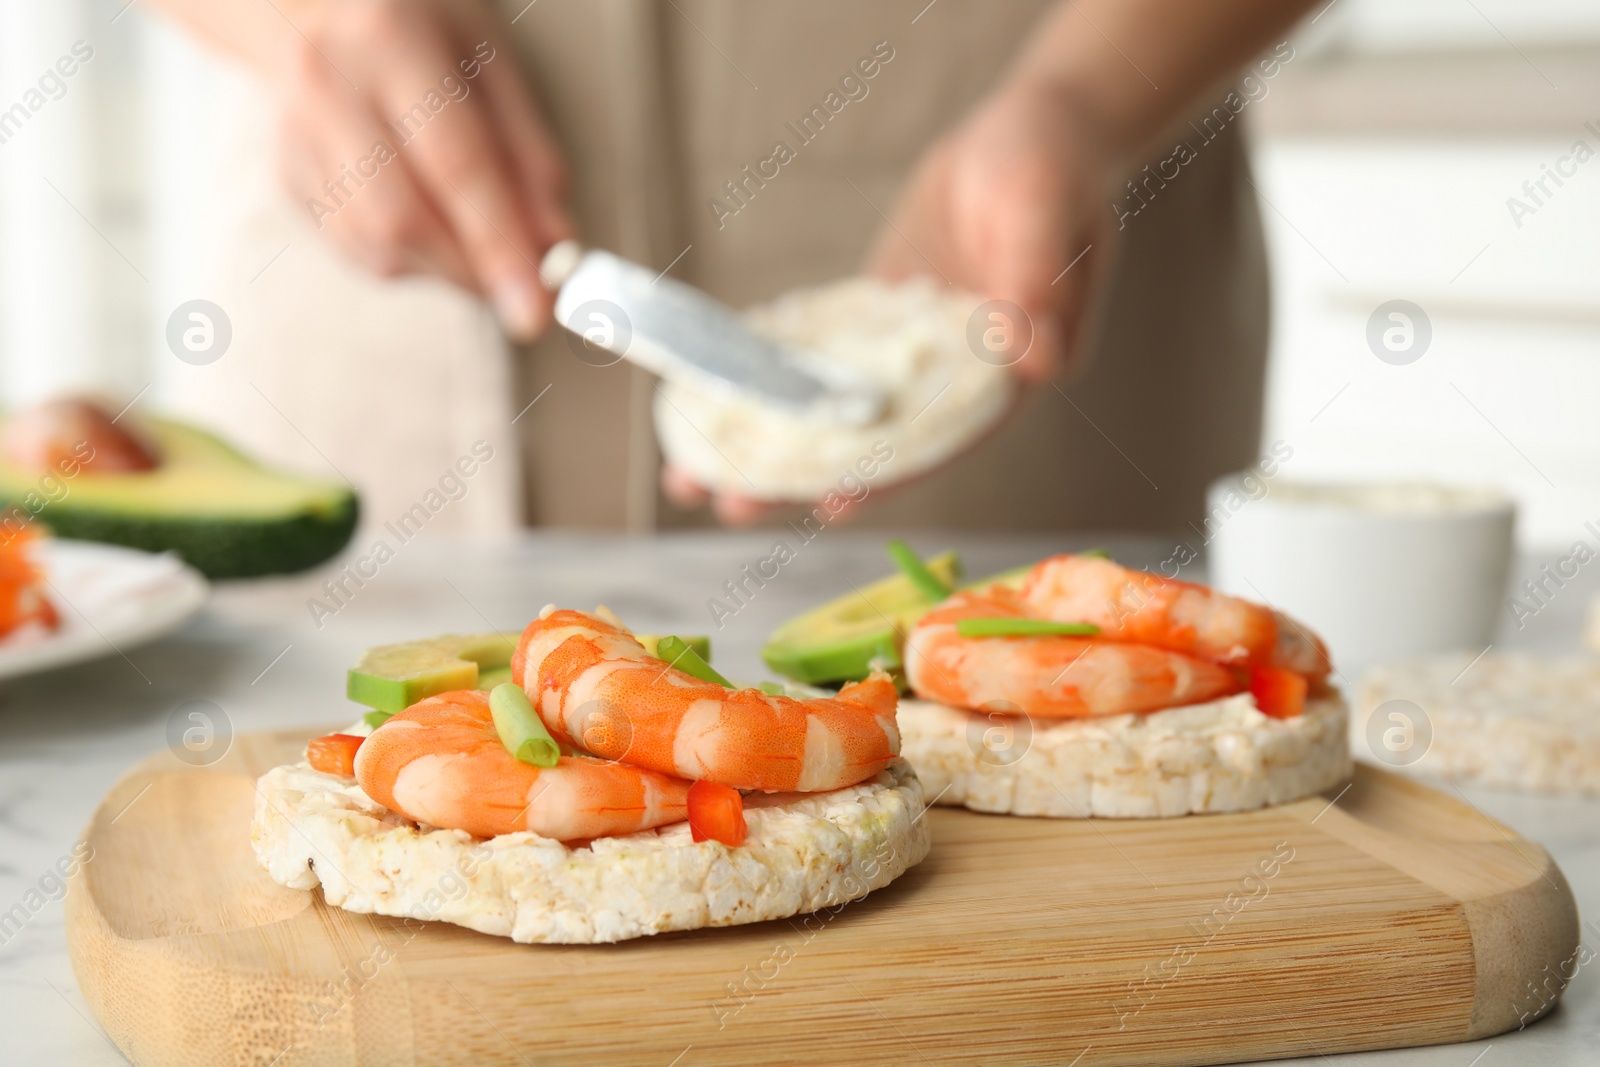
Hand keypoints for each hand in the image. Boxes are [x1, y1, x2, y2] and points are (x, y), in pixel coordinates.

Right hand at [272, 0, 572, 337]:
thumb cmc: (415, 24)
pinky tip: (429, 223)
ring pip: (375, 245)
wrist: (303, 2)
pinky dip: (408, 257)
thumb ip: (529, 156)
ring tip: (476, 240)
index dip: (499, 245)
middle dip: (473, 271)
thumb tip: (556, 248)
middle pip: (402, 219)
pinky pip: (355, 248)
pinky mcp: (286, 176)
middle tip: (522, 289)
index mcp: (390, 41)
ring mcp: (295, 136)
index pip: (454, 164)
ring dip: (443, 268)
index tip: (535, 306)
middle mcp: (329, 88)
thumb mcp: (489, 62)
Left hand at [664, 78, 1114, 523]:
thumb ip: (1038, 287)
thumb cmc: (1054, 171)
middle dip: (801, 478)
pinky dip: (768, 378)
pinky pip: (815, 355)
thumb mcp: (1047, 219)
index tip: (830, 505)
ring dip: (769, 442)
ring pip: (833, 410)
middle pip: (871, 444)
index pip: (939, 441)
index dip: (887, 476)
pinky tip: (709, 395)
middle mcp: (950, 381)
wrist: (1029, 132)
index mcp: (1004, 379)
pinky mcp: (873, 317)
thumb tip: (1036, 355)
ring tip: (694, 473)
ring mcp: (906, 352)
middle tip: (729, 505)